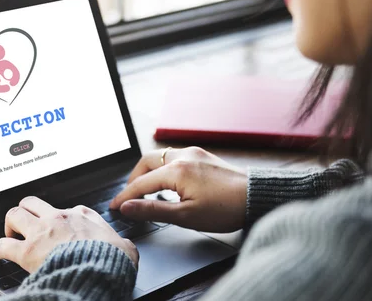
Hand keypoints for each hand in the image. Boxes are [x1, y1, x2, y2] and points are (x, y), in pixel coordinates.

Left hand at [0, 196, 138, 272]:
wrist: (99, 271)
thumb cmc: (112, 260)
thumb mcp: (125, 246)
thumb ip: (121, 243)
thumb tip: (126, 248)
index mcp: (82, 215)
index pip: (65, 209)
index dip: (58, 218)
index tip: (57, 227)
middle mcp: (59, 218)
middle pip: (33, 202)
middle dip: (26, 211)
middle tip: (25, 224)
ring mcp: (41, 232)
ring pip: (14, 214)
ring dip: (10, 224)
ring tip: (10, 234)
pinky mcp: (28, 251)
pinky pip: (3, 245)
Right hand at [109, 147, 246, 232]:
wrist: (257, 197)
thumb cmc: (226, 209)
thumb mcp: (186, 216)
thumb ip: (153, 210)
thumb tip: (128, 207)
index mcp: (177, 170)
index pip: (141, 183)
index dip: (125, 196)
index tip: (114, 207)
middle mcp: (183, 156)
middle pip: (146, 162)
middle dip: (134, 179)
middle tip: (130, 197)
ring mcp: (194, 153)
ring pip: (160, 157)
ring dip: (149, 172)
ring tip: (146, 192)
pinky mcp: (203, 156)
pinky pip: (174, 157)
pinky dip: (163, 168)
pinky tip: (168, 183)